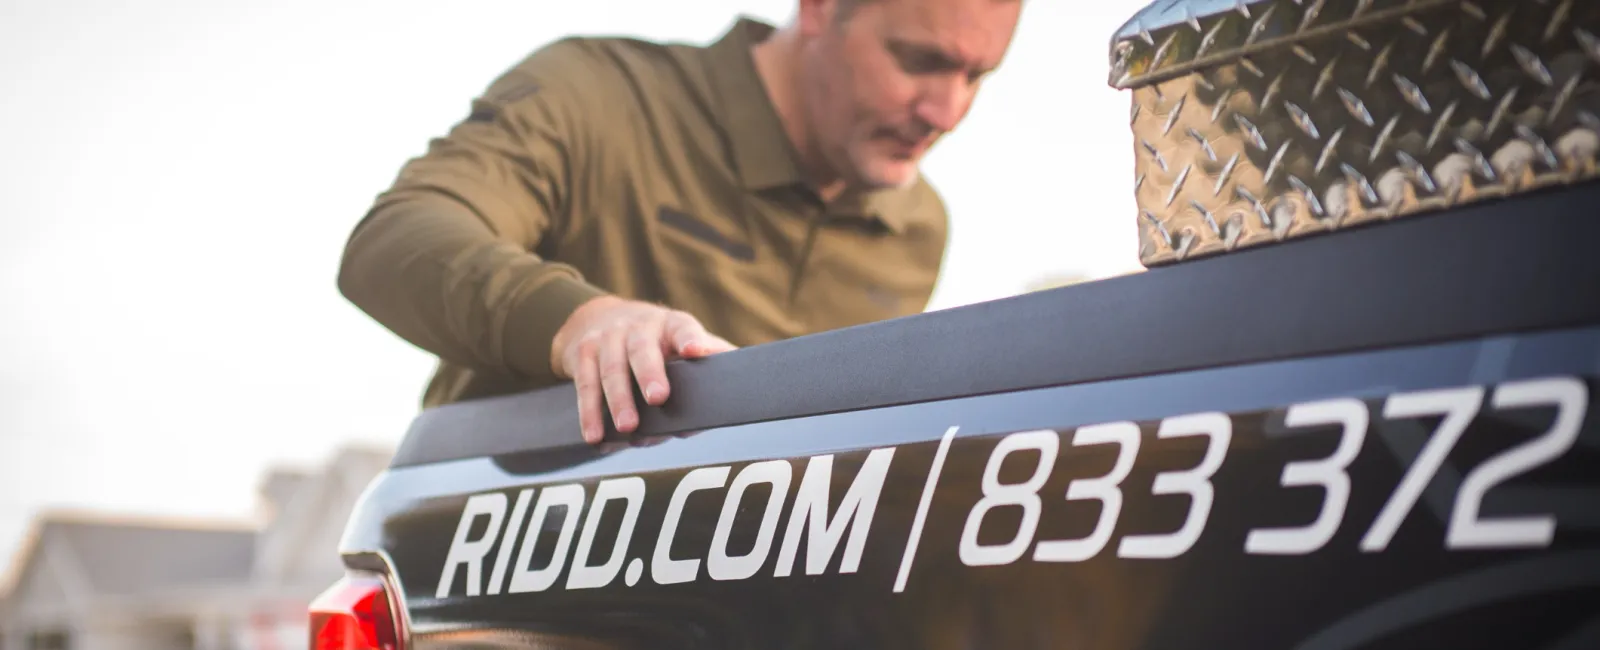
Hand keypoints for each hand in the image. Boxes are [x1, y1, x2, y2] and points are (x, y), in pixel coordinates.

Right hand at [551, 296, 736, 443]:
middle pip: (642, 349)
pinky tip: (596, 435)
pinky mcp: (582, 353)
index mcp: (670, 325)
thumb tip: (739, 387)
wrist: (597, 317)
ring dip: (617, 400)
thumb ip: (709, 358)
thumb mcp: (681, 339)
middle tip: (658, 398)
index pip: (683, 328)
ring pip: (611, 369)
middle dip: (649, 373)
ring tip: (627, 428)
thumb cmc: (653, 340)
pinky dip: (589, 412)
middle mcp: (637, 327)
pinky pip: (584, 384)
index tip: (696, 351)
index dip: (690, 339)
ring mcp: (607, 338)